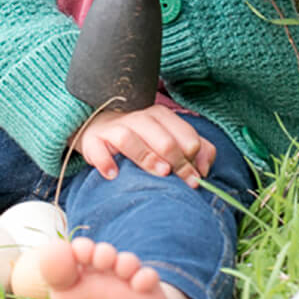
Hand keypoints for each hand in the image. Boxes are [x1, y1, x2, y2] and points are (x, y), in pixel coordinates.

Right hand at [70, 105, 215, 186]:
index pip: (184, 134)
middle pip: (163, 138)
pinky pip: (98, 149)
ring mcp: (115, 128)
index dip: (194, 158)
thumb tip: (204, 170)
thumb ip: (197, 150)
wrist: (100, 130)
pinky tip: (113, 175)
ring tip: (161, 173)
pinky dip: (106, 161)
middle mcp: (139, 119)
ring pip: (131, 138)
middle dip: (178, 160)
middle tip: (185, 182)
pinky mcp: (94, 140)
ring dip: (147, 157)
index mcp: (161, 116)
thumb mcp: (170, 139)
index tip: (196, 177)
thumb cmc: (142, 139)